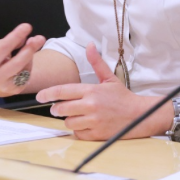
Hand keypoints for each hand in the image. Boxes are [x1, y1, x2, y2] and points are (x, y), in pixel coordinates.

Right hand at [0, 23, 45, 97]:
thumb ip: (9, 44)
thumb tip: (26, 37)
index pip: (3, 48)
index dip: (16, 36)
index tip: (27, 26)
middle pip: (18, 61)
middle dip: (30, 48)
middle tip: (40, 38)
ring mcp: (8, 86)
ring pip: (26, 68)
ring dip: (30, 55)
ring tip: (30, 46)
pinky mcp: (17, 90)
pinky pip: (28, 74)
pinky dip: (29, 64)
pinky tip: (25, 61)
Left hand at [36, 45, 154, 140]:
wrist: (139, 115)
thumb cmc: (122, 97)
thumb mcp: (109, 78)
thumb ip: (96, 63)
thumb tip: (90, 45)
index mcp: (91, 90)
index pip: (63, 91)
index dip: (48, 94)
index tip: (40, 96)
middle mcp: (91, 105)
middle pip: (61, 108)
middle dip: (57, 108)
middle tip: (58, 108)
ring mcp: (93, 121)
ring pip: (68, 122)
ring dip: (69, 119)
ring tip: (77, 116)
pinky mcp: (96, 134)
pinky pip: (78, 133)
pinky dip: (79, 130)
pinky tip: (86, 124)